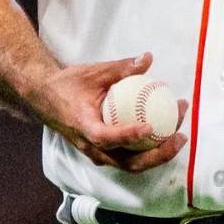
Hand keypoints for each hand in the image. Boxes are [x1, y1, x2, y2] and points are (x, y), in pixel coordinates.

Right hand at [23, 52, 188, 173]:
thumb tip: (147, 58)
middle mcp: (91, 146)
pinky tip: (166, 134)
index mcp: (83, 126)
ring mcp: (98, 153)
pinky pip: (130, 158)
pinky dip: (150, 151)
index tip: (149, 127)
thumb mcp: (93, 73)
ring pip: (132, 165)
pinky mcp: (105, 153)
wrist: (45, 99)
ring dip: (158, 154)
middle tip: (179, 135)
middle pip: (127, 162)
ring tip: (179, 135)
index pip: (105, 137)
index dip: (128, 135)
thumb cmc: (68, 85)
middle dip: (157, 154)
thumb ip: (121, 68)